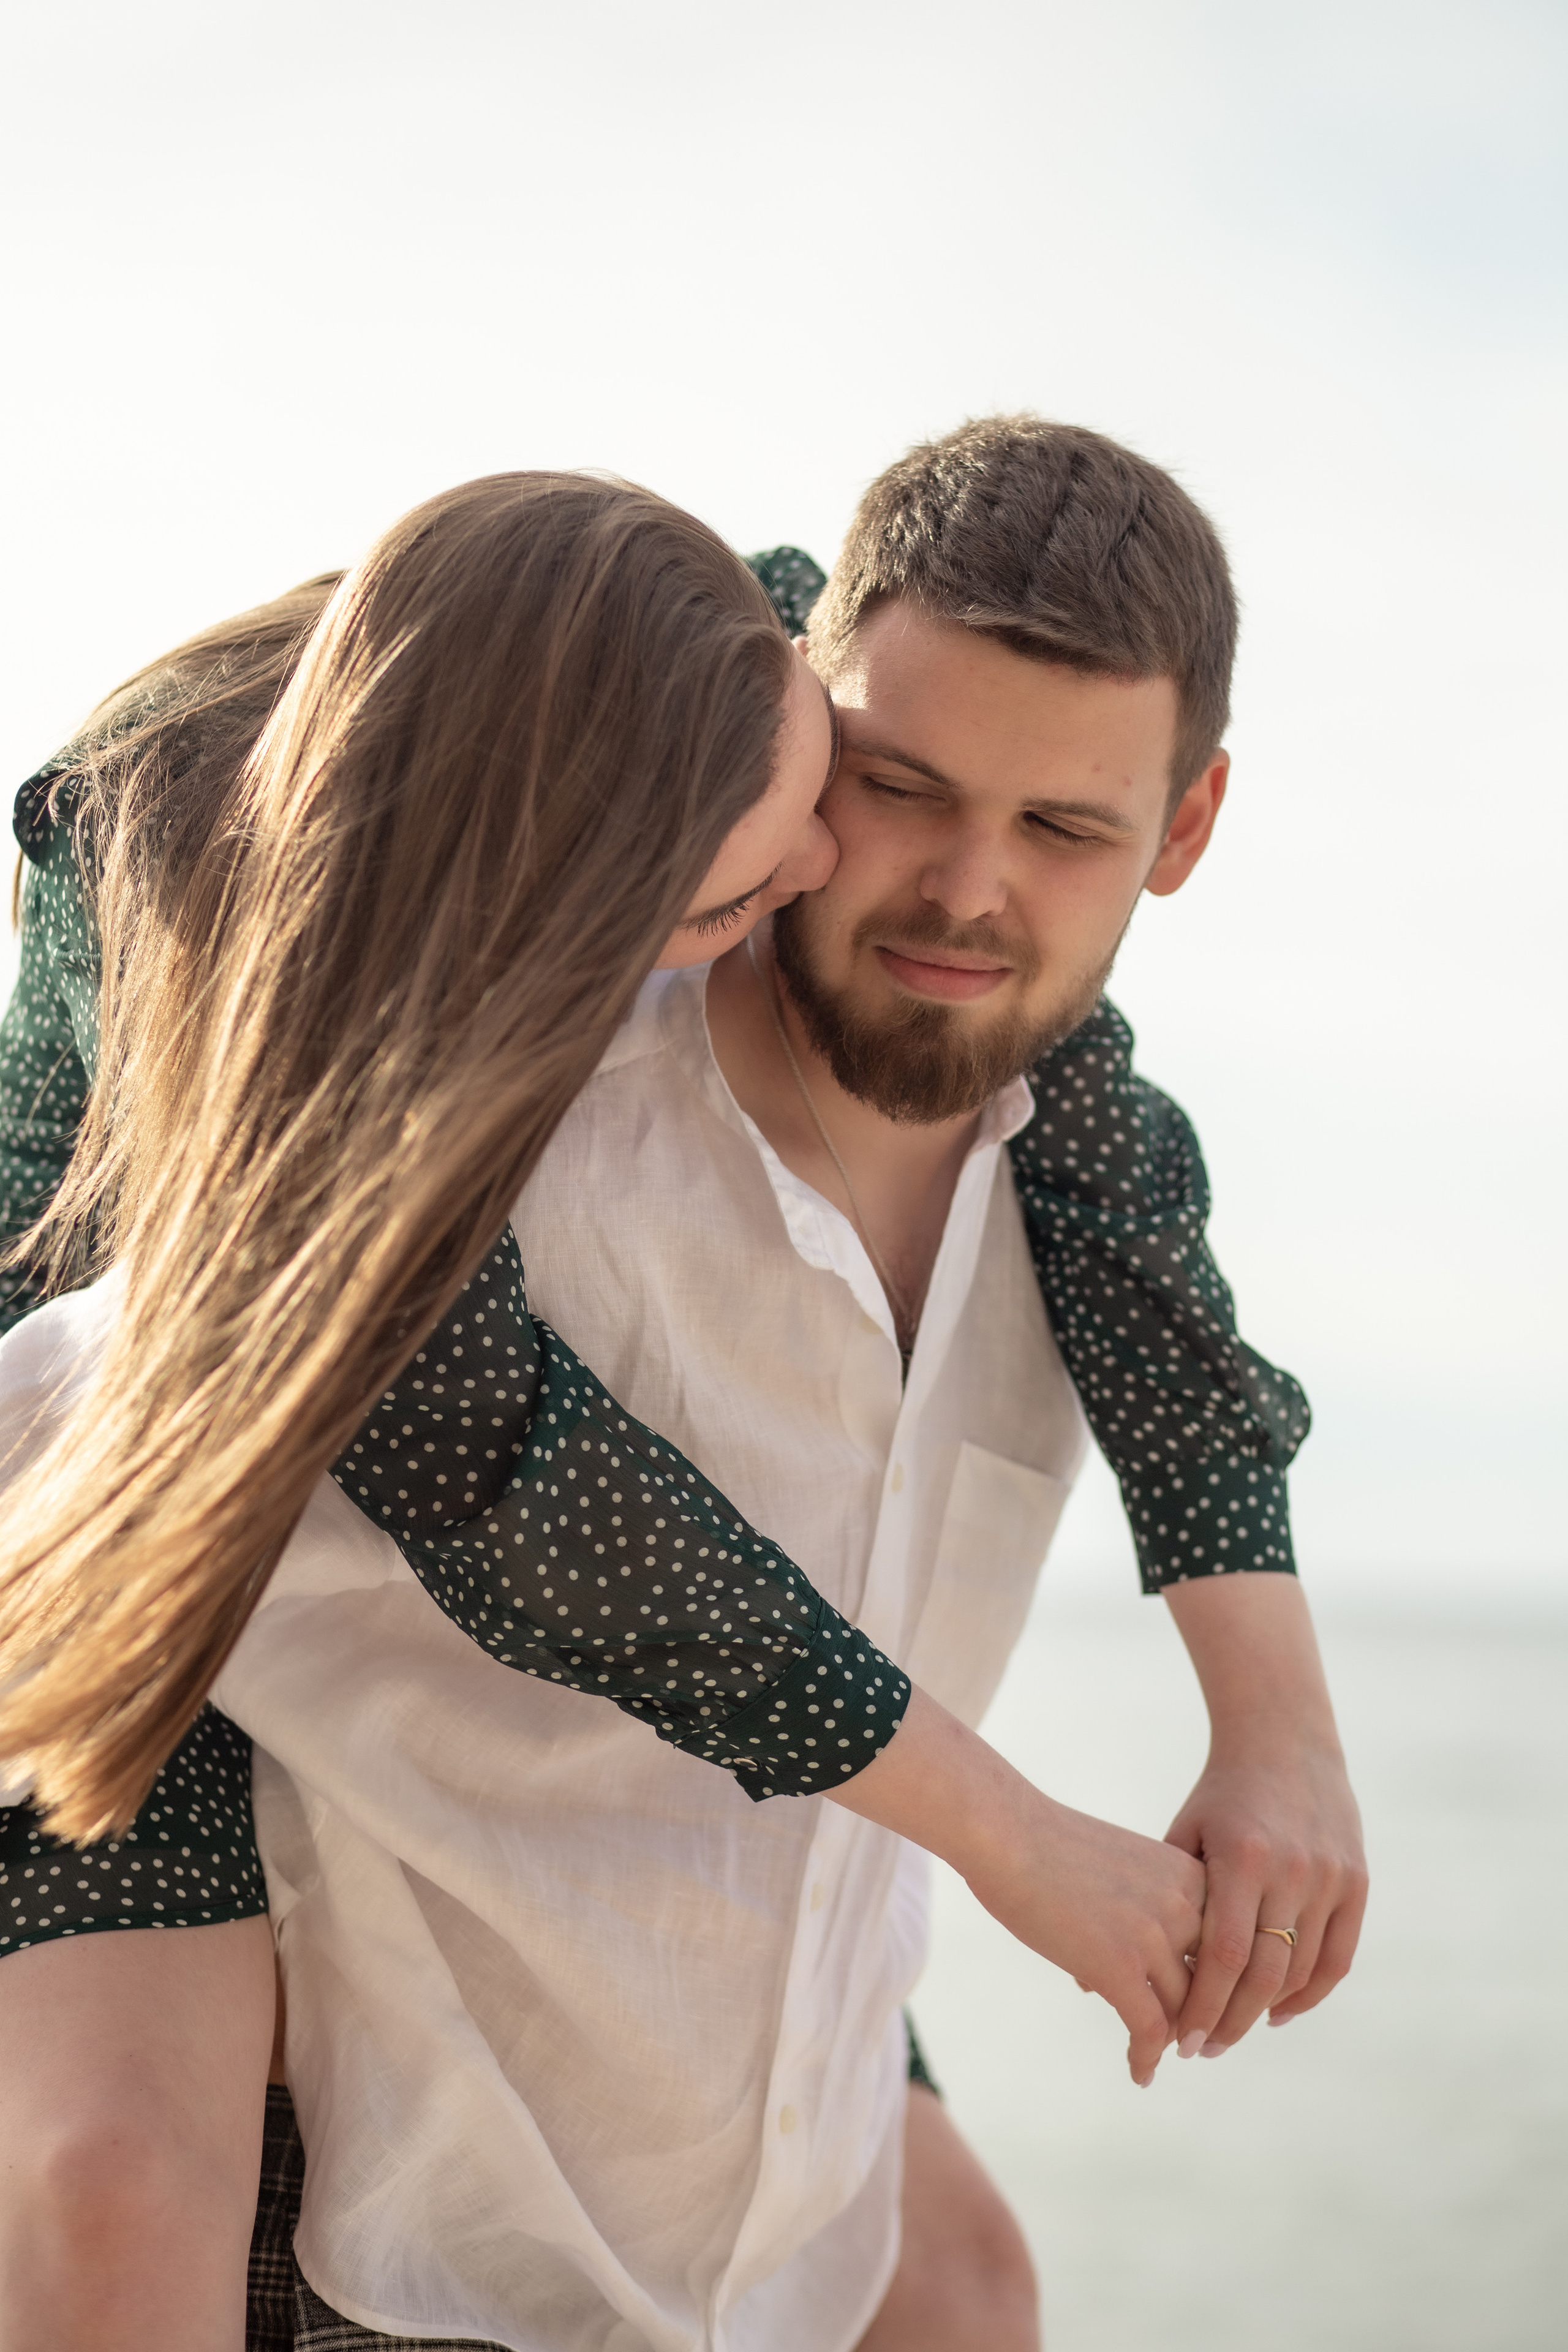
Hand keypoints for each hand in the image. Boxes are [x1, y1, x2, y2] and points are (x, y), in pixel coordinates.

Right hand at [831, 1687, 1205, 2086]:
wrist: (1006, 1831)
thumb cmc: (1048, 1844)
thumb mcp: (1124, 1866)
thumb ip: (1146, 1907)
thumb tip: (1136, 1971)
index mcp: (1189, 1874)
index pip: (1223, 1942)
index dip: (1217, 1980)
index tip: (1208, 2004)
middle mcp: (1185, 1905)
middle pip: (1210, 1981)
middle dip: (1201, 2014)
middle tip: (1191, 2040)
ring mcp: (1154, 1937)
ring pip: (1183, 2011)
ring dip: (1172, 2039)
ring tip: (1159, 2054)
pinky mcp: (1120, 1967)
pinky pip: (1149, 2031)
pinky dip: (1147, 2058)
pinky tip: (1139, 2073)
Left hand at [1162, 1575, 1367, 2058]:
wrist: (1286, 1743)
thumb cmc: (1220, 1796)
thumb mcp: (1184, 1835)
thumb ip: (1159, 1900)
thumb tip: (1096, 1968)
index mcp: (1242, 1858)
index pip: (1223, 1956)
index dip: (1203, 2007)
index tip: (1180, 2043)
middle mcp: (1292, 1870)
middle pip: (1264, 1975)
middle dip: (1231, 2022)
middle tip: (1204, 2050)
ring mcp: (1329, 1876)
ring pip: (1302, 1972)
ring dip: (1268, 2012)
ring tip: (1233, 2030)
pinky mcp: (1355, 1881)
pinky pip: (1338, 1956)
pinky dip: (1312, 1992)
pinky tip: (1280, 2011)